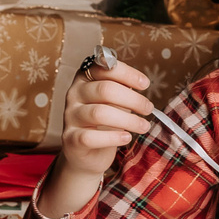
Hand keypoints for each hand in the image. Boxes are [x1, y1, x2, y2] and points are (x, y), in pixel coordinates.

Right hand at [57, 57, 152, 178]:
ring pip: (99, 113)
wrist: (87, 152)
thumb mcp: (115, 100)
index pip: (103, 67)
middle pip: (105, 90)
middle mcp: (74, 94)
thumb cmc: (105, 121)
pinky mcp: (70, 139)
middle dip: (133, 99)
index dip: (127, 74)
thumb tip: (141, 82)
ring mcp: (70, 116)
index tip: (145, 84)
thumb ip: (123, 88)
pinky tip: (127, 138)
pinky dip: (113, 137)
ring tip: (144, 126)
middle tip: (148, 109)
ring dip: (128, 120)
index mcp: (85, 78)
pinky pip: (91, 137)